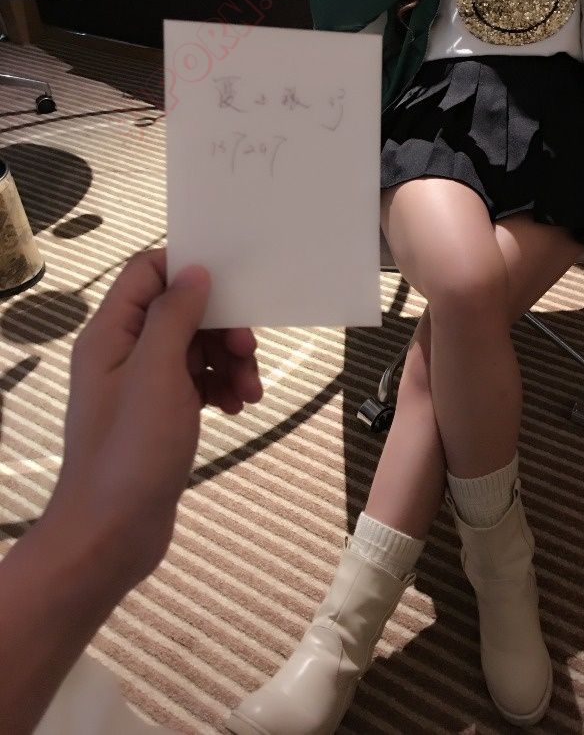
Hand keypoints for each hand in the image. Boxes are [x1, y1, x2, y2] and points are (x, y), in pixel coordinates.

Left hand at [51, 248, 262, 583]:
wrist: (112, 535)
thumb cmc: (130, 452)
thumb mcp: (157, 375)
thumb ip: (175, 317)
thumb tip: (195, 273)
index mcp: (111, 333)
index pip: (146, 273)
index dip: (187, 271)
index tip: (230, 287)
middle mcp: (123, 352)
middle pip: (180, 312)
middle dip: (221, 327)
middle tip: (248, 351)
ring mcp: (141, 385)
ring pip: (195, 349)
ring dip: (228, 362)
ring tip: (249, 392)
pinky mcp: (159, 414)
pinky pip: (197, 383)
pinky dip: (220, 388)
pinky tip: (237, 408)